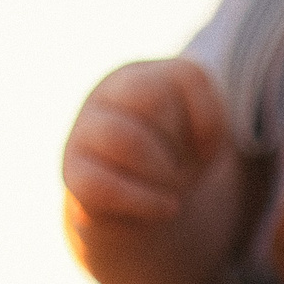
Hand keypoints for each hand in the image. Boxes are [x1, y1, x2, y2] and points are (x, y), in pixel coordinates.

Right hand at [64, 59, 228, 227]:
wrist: (135, 205)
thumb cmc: (174, 161)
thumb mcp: (202, 138)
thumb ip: (209, 124)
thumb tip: (186, 153)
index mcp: (145, 74)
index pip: (188, 76)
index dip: (211, 118)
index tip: (208, 148)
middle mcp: (109, 93)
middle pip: (152, 99)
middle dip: (179, 144)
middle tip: (185, 171)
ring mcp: (84, 130)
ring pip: (125, 138)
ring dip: (162, 172)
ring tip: (174, 192)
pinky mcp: (72, 172)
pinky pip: (103, 184)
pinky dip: (145, 201)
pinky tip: (167, 209)